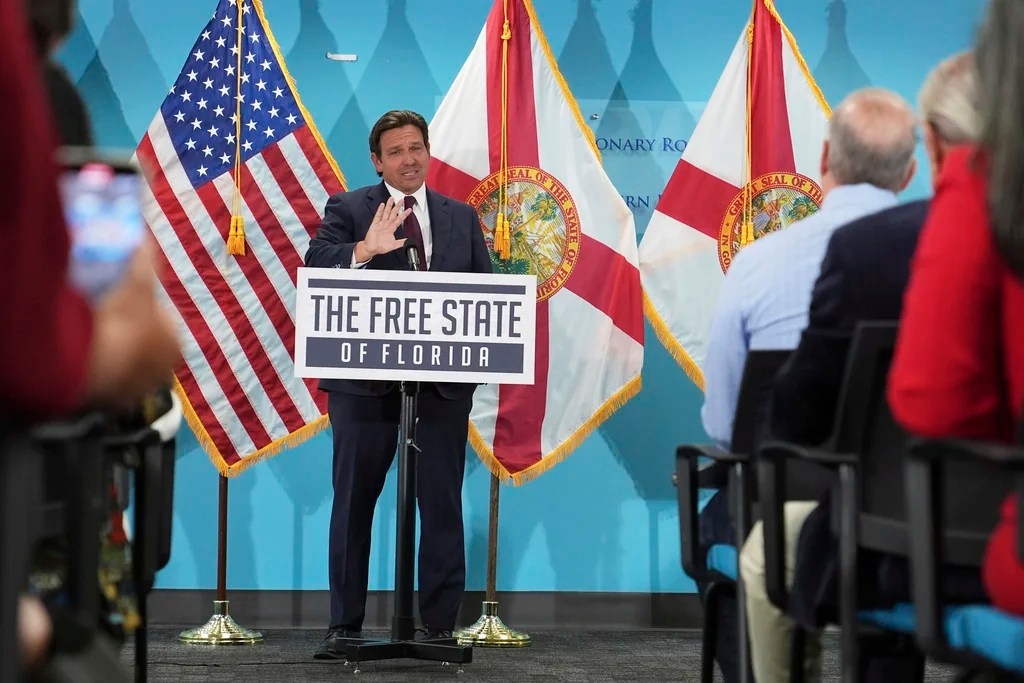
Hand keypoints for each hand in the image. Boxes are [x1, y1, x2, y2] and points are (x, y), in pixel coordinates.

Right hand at [84, 239, 181, 407]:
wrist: (94, 362)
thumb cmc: (122, 320)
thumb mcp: (136, 283)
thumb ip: (145, 260)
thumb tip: (148, 238)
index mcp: (177, 346)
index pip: (163, 324)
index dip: (142, 310)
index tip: (122, 301)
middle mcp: (164, 373)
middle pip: (146, 347)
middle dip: (131, 334)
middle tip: (106, 318)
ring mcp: (138, 391)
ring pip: (128, 366)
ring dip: (116, 354)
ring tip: (94, 337)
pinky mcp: (114, 403)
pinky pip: (107, 382)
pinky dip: (100, 372)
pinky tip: (86, 358)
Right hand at [354, 197, 411, 261]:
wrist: (371, 249)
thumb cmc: (381, 247)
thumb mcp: (393, 245)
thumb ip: (401, 243)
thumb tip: (408, 241)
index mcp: (391, 229)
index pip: (399, 220)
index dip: (404, 214)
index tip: (409, 209)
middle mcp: (386, 225)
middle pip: (393, 214)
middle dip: (397, 207)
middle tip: (401, 200)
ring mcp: (380, 224)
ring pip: (386, 213)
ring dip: (389, 206)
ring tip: (391, 199)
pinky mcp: (374, 225)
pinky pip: (377, 216)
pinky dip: (380, 210)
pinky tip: (382, 205)